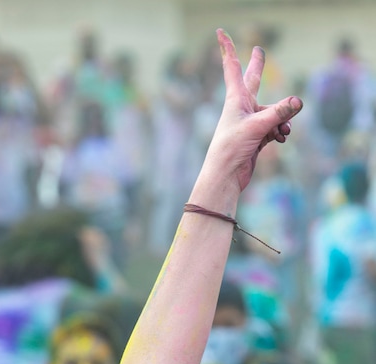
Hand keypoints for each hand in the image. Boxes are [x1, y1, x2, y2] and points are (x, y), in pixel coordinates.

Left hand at [206, 30, 302, 193]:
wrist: (225, 176)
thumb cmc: (232, 148)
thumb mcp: (257, 127)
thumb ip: (279, 113)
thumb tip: (298, 101)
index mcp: (235, 99)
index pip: (233, 68)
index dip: (227, 48)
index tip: (220, 32)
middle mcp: (242, 108)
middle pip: (253, 82)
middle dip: (257, 67)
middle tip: (259, 50)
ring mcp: (249, 122)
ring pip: (273, 111)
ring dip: (282, 119)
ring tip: (283, 130)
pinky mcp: (256, 137)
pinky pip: (274, 127)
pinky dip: (280, 131)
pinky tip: (281, 138)